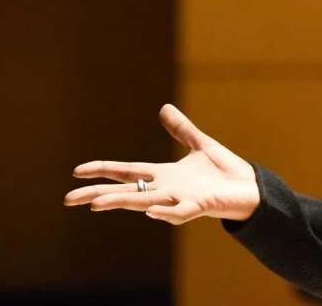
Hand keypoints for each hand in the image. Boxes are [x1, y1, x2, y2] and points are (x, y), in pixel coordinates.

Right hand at [64, 104, 258, 225]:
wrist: (251, 189)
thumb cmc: (226, 173)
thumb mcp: (200, 145)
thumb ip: (182, 130)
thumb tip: (164, 108)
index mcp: (164, 175)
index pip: (127, 172)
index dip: (103, 170)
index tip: (77, 171)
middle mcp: (167, 190)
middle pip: (126, 191)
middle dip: (98, 194)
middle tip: (69, 199)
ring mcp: (181, 199)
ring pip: (145, 202)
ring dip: (123, 202)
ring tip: (97, 204)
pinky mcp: (201, 206)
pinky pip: (180, 212)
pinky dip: (166, 213)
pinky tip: (151, 211)